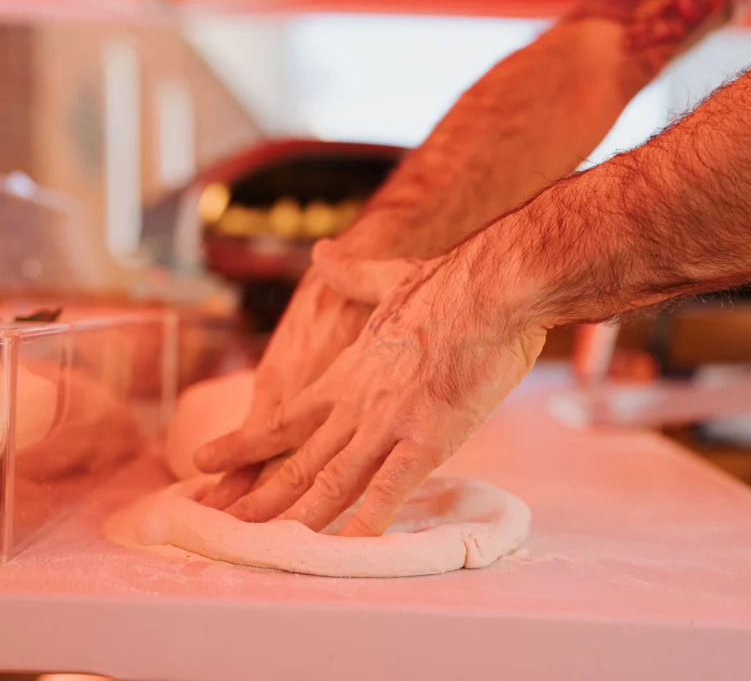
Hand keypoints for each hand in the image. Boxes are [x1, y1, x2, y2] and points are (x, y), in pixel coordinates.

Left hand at [219, 238, 546, 534]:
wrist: (489, 288)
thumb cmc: (447, 284)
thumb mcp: (388, 277)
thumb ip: (351, 273)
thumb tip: (323, 252)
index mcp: (349, 372)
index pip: (286, 417)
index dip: (246, 444)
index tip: (208, 460)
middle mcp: (358, 403)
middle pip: (299, 460)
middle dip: (259, 497)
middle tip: (220, 525)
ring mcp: (388, 423)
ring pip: (332, 481)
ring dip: (296, 517)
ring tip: (259, 547)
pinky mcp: (427, 437)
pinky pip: (391, 490)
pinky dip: (367, 524)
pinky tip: (346, 551)